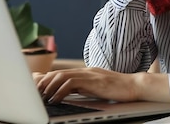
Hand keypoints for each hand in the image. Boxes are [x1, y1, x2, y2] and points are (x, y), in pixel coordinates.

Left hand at [33, 67, 167, 103]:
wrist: (135, 86)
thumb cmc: (118, 90)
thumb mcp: (96, 88)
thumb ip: (83, 87)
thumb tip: (67, 92)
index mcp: (85, 72)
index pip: (61, 73)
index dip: (47, 79)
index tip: (36, 87)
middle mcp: (85, 71)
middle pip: (58, 73)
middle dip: (43, 83)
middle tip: (34, 94)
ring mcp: (89, 74)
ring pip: (62, 76)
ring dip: (49, 87)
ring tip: (41, 97)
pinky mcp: (93, 81)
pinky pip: (71, 83)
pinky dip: (60, 91)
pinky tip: (55, 99)